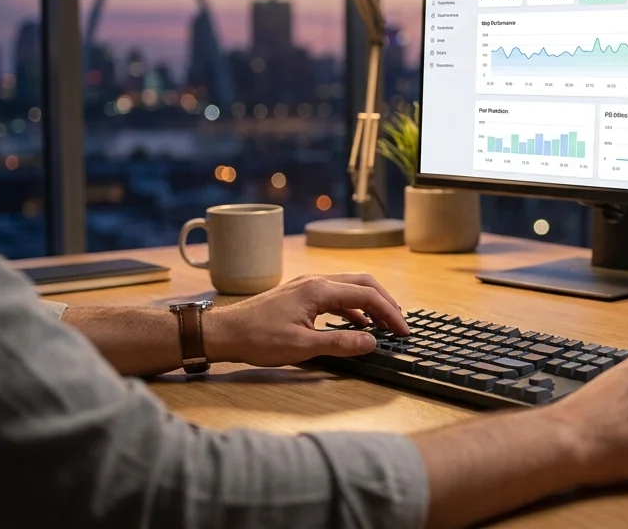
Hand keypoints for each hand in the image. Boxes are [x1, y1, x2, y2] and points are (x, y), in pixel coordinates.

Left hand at [208, 273, 407, 366]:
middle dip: (386, 302)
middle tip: (400, 324)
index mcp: (320, 289)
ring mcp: (308, 285)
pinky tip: (356, 323)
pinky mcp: (301, 294)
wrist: (224, 332)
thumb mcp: (302, 346)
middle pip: (363, 283)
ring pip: (350, 287)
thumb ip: (340, 343)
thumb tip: (371, 342)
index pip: (367, 296)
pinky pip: (336, 294)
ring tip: (384, 323)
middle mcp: (317, 280)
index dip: (390, 313)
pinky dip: (353, 307)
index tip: (403, 330)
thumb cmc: (258, 339)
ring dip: (370, 303)